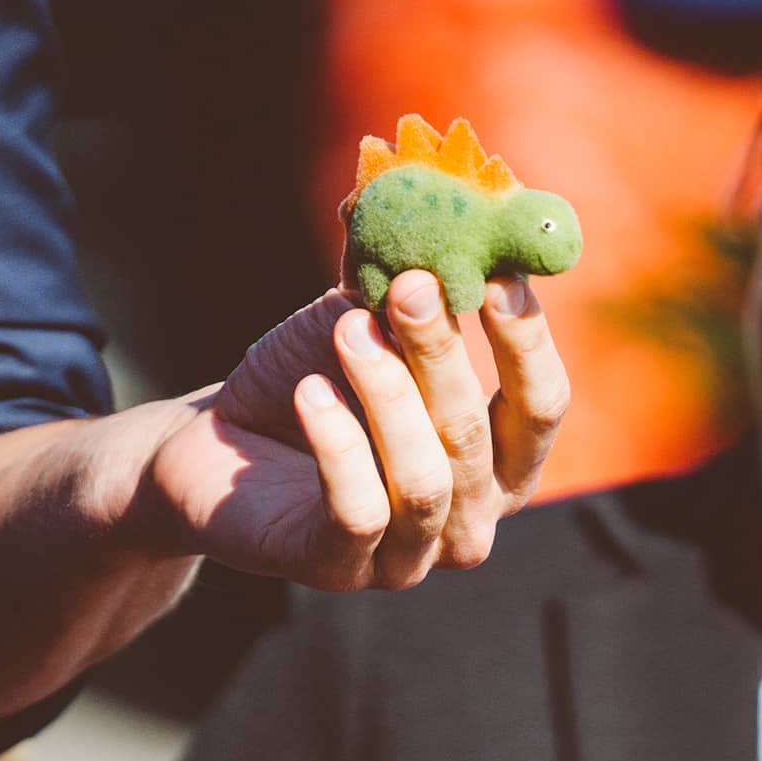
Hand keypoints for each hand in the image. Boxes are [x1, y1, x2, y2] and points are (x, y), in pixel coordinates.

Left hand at [143, 270, 567, 590]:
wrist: (217, 445)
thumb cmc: (311, 377)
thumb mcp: (364, 318)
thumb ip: (408, 275)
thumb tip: (431, 191)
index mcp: (502, 459)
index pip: (544, 405)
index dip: (528, 341)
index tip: (499, 273)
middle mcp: (473, 517)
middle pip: (477, 433)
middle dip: (443, 351)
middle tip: (408, 284)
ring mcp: (411, 556)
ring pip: (424, 477)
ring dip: (386, 393)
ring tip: (346, 329)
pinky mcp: (342, 569)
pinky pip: (357, 511)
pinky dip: (337, 445)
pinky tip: (309, 393)